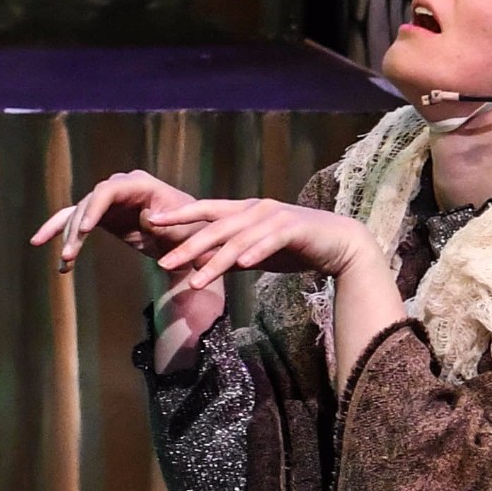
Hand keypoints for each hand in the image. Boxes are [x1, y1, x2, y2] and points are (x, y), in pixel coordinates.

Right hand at [30, 169, 199, 268]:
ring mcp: (109, 201)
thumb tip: (147, 219)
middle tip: (68, 254)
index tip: (84, 230)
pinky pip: (78, 223)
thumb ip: (164, 223)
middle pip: (88, 204)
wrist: (187, 239)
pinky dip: (65, 237)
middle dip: (76, 229)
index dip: (93, 208)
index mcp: (140, 184)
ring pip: (79, 215)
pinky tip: (56, 258)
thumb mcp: (181, 229)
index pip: (108, 190)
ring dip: (67, 238)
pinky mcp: (103, 216)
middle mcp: (120, 187)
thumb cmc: (189, 230)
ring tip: (64, 263)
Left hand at [153, 198, 388, 292]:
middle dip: (188, 245)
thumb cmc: (297, 247)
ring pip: (238, 240)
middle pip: (216, 227)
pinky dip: (255, 252)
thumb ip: (233, 254)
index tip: (151, 222)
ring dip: (215, 261)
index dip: (178, 215)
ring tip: (196, 281)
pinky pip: (269, 242)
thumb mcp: (258, 251)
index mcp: (245, 211)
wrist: (340, 243)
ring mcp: (275, 217)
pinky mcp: (295, 229)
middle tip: (164, 263)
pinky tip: (241, 266)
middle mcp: (256, 209)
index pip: (205, 210)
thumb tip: (205, 264)